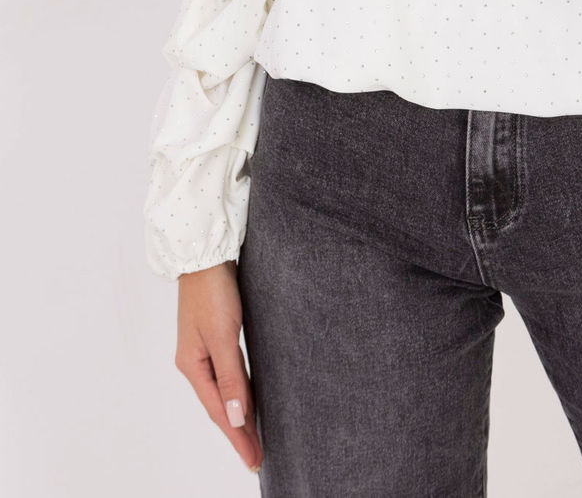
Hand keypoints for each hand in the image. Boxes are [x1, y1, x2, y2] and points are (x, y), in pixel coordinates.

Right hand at [175, 261, 262, 473]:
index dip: (238, 437)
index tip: (254, 460)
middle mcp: (195, 362)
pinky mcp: (215, 335)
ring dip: (239, 414)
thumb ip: (231, 376)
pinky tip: (246, 399)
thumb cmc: (212, 291)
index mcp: (192, 366)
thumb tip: (237, 418)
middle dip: (238, 432)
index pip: (220, 412)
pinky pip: (228, 373)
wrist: (205, 253)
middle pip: (220, 405)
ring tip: (253, 437)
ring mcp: (204, 349)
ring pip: (224, 390)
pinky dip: (238, 391)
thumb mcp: (223, 335)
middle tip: (257, 457)